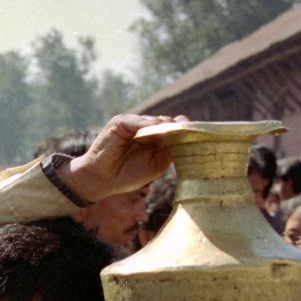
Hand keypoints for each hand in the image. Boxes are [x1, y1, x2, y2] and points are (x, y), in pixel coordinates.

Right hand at [64, 113, 185, 202]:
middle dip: (177, 127)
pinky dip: (147, 124)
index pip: (174, 129)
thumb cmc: (128, 175)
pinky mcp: (120, 123)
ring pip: (154, 120)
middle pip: (167, 122)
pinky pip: (137, 120)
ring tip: (172, 131)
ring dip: (163, 126)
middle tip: (188, 130)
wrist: (103, 180)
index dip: (184, 130)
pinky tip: (155, 128)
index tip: (198, 132)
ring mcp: (134, 125)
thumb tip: (181, 135)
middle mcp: (146, 130)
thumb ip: (168, 150)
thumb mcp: (156, 165)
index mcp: (156, 140)